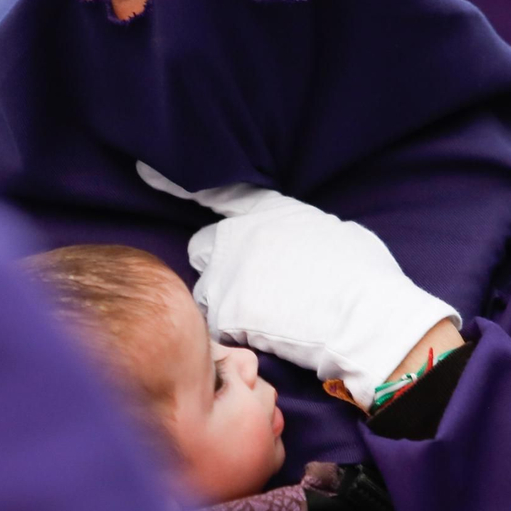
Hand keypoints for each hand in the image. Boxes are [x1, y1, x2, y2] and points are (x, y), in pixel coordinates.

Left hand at [138, 162, 460, 407]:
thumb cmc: (364, 278)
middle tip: (251, 289)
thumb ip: (304, 232)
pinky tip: (269, 337)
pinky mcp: (226, 313)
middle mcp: (238, 236)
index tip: (145, 173)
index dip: (178, 184)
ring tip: (267, 320)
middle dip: (220, 267)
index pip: (216, 193)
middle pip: (204, 249)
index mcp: (267, 212)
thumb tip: (303, 242)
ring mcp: (228, 275)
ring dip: (227, 305)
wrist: (363, 319)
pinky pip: (219, 327)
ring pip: (208, 293)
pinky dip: (238, 335)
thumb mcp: (340, 235)